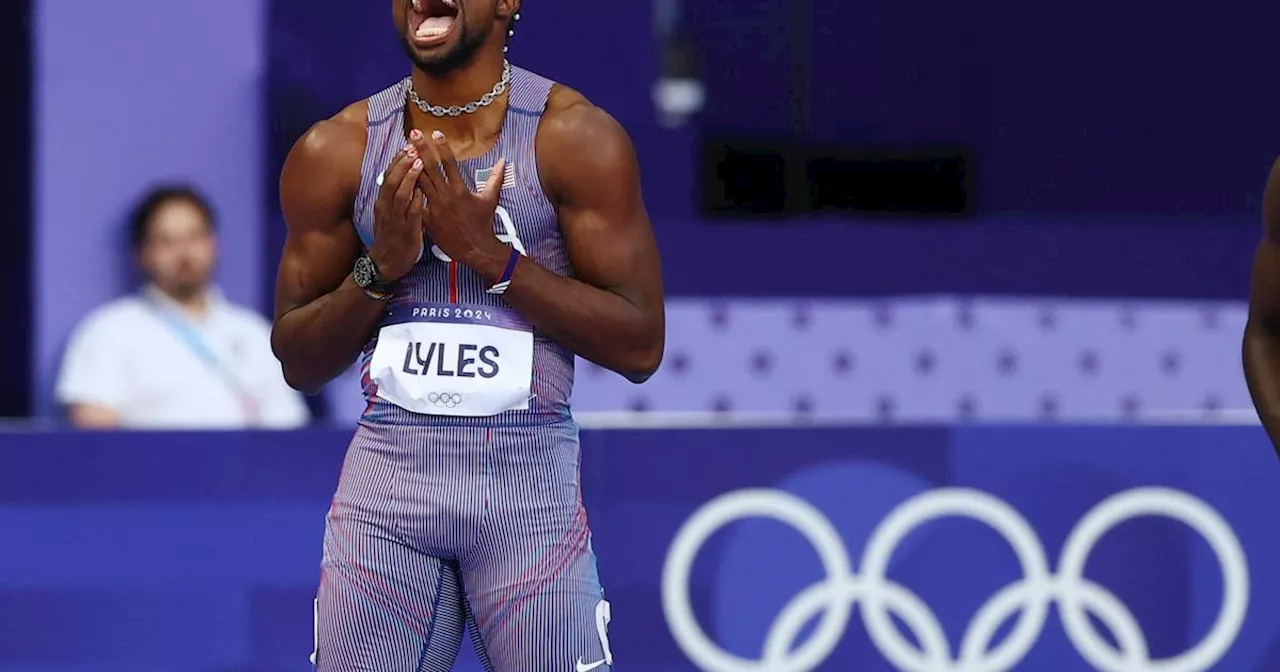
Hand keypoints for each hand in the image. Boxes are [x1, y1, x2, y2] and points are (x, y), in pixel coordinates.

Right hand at [369, 139, 425, 281]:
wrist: (387, 263)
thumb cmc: (392, 235)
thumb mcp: (390, 213)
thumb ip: (397, 195)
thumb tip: (404, 176)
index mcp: (382, 202)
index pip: (388, 176)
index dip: (397, 161)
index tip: (407, 146)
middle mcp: (386, 208)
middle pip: (391, 181)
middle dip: (402, 163)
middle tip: (414, 148)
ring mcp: (395, 220)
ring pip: (399, 195)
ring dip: (409, 178)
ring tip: (419, 164)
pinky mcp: (405, 232)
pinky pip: (411, 215)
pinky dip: (416, 202)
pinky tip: (424, 192)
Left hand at [415, 130, 507, 266]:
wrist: (476, 249)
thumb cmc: (483, 223)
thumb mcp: (490, 200)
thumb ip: (495, 178)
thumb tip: (503, 161)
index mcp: (460, 190)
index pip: (449, 163)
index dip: (442, 147)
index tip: (435, 133)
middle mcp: (446, 196)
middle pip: (430, 168)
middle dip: (421, 149)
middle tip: (413, 134)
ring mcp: (435, 208)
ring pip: (419, 183)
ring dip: (411, 166)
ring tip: (403, 152)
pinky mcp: (427, 219)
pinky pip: (415, 203)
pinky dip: (408, 191)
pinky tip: (399, 179)